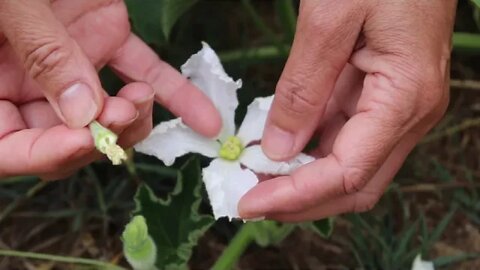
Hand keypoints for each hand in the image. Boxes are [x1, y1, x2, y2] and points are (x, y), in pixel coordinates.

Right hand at [0, 0, 220, 179]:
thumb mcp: (9, 4)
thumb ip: (41, 52)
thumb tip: (83, 113)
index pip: (13, 149)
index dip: (46, 154)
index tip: (82, 141)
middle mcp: (30, 81)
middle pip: (69, 136)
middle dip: (101, 135)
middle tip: (121, 115)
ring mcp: (73, 61)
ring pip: (110, 111)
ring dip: (135, 117)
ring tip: (143, 102)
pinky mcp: (109, 37)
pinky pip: (144, 70)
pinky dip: (176, 93)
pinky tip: (203, 118)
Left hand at [239, 0, 455, 220]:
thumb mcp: (330, 18)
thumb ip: (303, 87)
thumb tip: (276, 148)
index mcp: (404, 98)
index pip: (346, 173)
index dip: (295, 196)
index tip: (249, 204)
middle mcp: (409, 114)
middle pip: (353, 185)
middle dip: (299, 201)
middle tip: (249, 201)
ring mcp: (399, 108)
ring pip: (349, 167)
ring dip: (302, 180)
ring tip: (255, 180)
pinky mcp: (385, 98)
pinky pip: (346, 138)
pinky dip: (309, 151)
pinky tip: (277, 149)